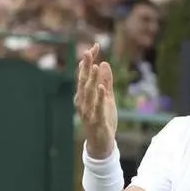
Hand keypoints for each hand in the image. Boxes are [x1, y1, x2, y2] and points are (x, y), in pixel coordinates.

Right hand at [74, 43, 116, 158]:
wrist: (101, 144)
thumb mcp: (107, 98)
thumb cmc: (102, 120)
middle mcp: (82, 102)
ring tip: (95, 66)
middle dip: (86, 67)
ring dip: (91, 79)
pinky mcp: (96, 121)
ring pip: (88, 93)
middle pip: (83, 82)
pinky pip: (96, 107)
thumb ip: (106, 81)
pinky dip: (98, 97)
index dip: (88, 61)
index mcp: (84, 96)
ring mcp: (88, 112)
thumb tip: (104, 63)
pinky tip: (100, 87)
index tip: (95, 46)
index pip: (84, 75)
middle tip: (88, 51)